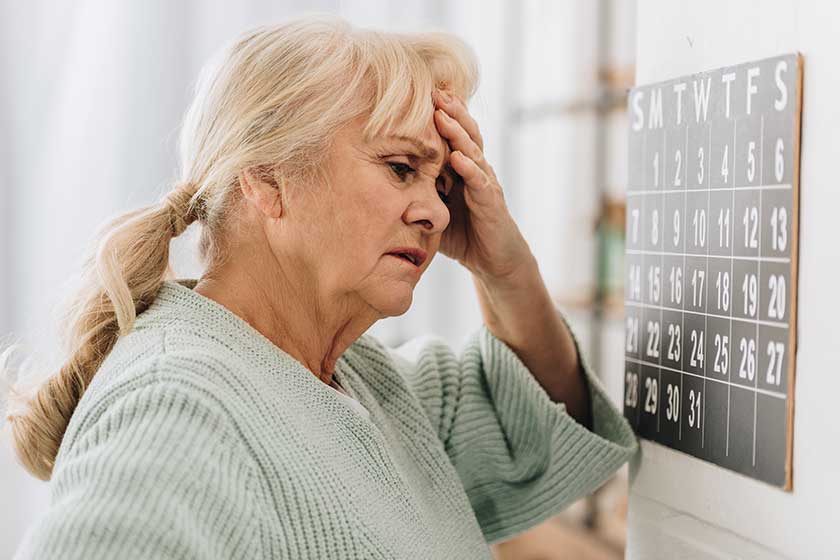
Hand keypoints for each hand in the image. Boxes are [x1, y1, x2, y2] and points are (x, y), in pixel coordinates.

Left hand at [432, 88, 533, 282]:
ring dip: (458, 132)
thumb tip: (376, 183)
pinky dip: (470, 169)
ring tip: (443, 114)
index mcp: (461, 168)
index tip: (421, 92)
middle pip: (465, 133)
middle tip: (434, 90)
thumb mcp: (432, 209)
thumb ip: (413, 192)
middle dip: (450, 111)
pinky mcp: (492, 204)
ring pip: (473, 151)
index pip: (451, 134)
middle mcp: (476, 170)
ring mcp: (485, 184)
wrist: (494, 260)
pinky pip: (481, 183)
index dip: (440, 114)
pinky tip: (458, 158)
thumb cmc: (463, 234)